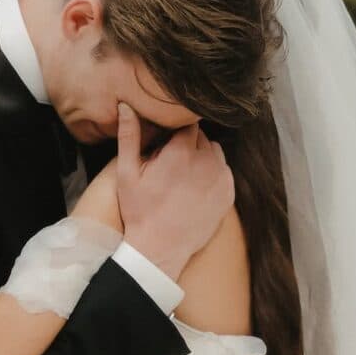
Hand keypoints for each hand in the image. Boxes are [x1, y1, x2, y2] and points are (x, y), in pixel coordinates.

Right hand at [116, 102, 234, 280]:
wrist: (159, 249)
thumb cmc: (139, 211)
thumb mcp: (127, 173)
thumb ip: (129, 136)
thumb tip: (127, 105)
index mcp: (182, 151)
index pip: (186, 123)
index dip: (174, 132)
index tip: (165, 145)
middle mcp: (207, 161)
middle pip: (201, 137)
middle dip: (187, 144)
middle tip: (170, 164)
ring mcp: (221, 178)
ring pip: (214, 152)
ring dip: (202, 157)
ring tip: (183, 176)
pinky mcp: (228, 193)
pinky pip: (223, 171)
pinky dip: (212, 174)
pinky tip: (195, 188)